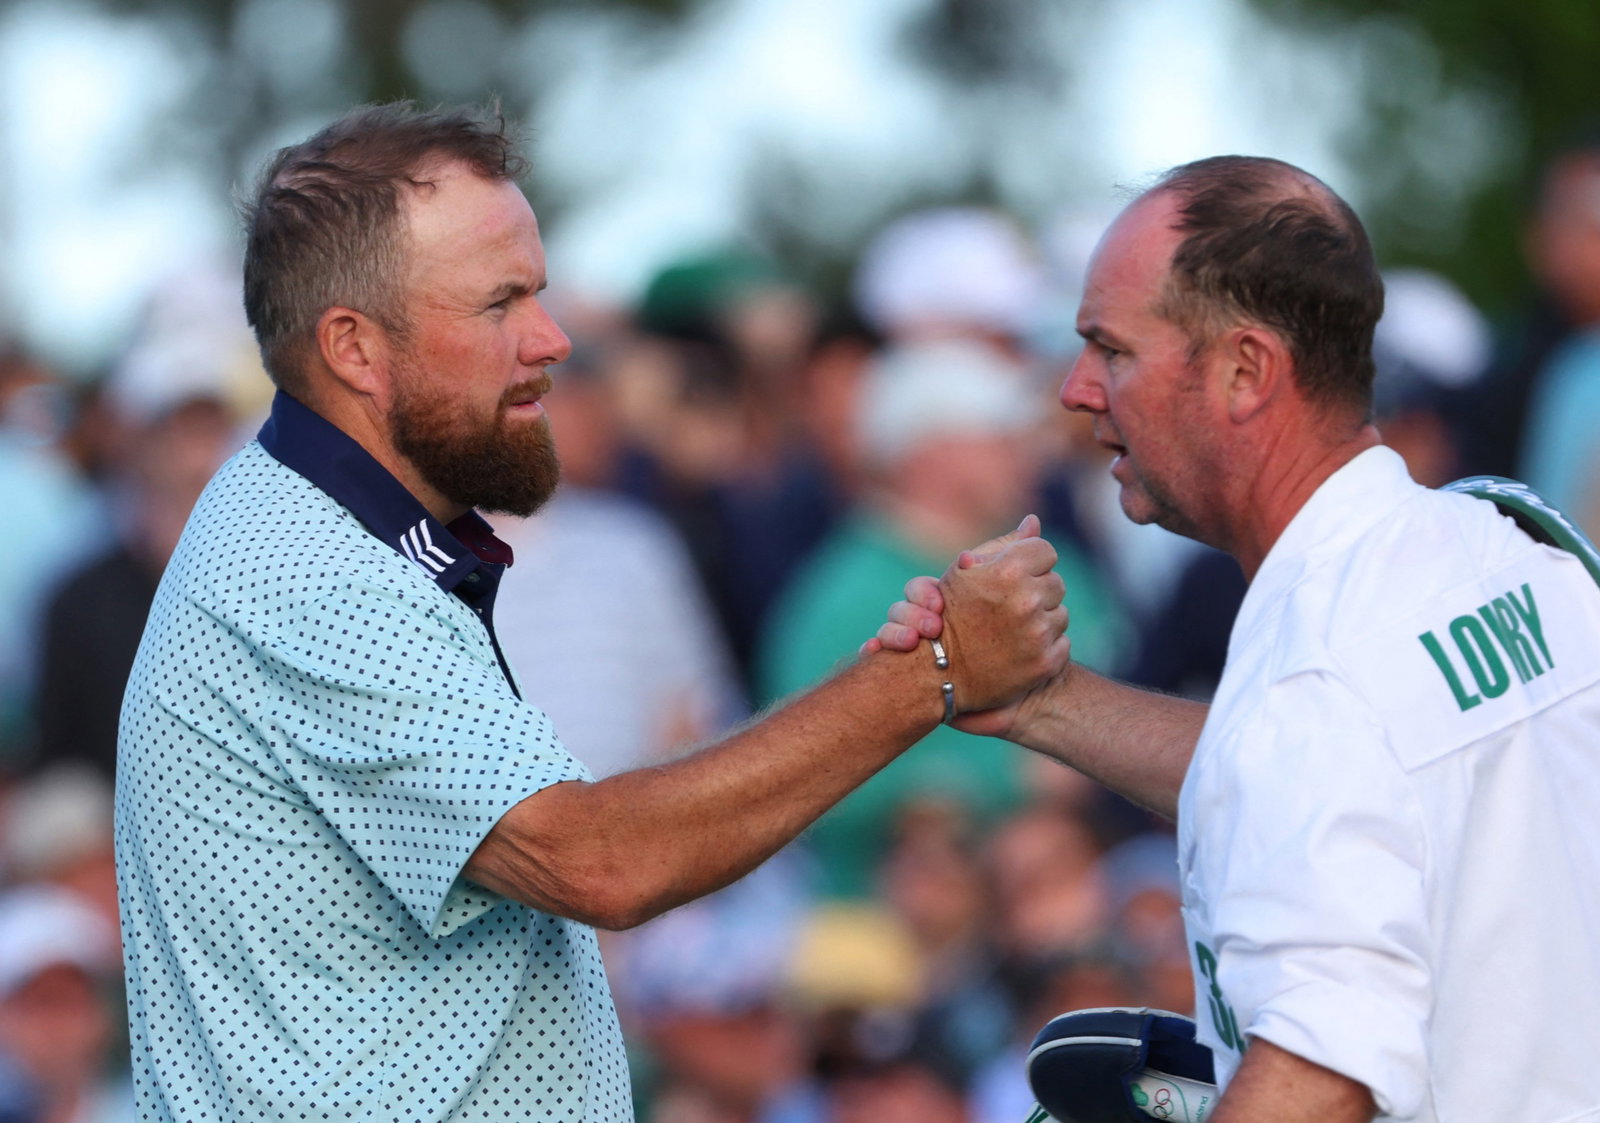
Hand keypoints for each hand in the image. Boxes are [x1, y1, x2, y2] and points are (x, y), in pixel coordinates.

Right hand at [889, 515, 1068, 713]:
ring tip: (1011, 630)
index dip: (1029, 562)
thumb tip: (1033, 521)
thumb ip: (1003, 544)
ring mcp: (1038, 635)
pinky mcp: (1046, 663)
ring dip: (1041, 620)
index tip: (1014, 576)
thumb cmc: (949, 615)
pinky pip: (1063, 643)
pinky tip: (1019, 650)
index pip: (1045, 551)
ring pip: (1060, 614)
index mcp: (1007, 572)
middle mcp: (1026, 602)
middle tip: (1009, 607)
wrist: (938, 675)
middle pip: (1056, 582)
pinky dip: (1045, 647)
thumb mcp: (965, 573)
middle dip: (1036, 591)